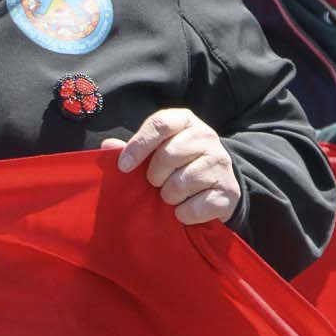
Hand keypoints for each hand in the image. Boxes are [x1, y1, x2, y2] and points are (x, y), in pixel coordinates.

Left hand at [115, 106, 242, 226]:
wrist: (217, 185)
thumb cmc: (178, 165)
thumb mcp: (156, 151)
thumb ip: (132, 149)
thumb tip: (107, 146)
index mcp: (186, 121)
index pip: (161, 124)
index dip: (139, 146)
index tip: (124, 167)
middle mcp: (207, 137)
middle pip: (169, 154)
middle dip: (155, 176)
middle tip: (157, 182)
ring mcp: (221, 164)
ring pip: (182, 183)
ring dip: (169, 196)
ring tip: (172, 195)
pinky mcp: (228, 192)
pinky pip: (195, 207)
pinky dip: (184, 214)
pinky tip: (186, 208)